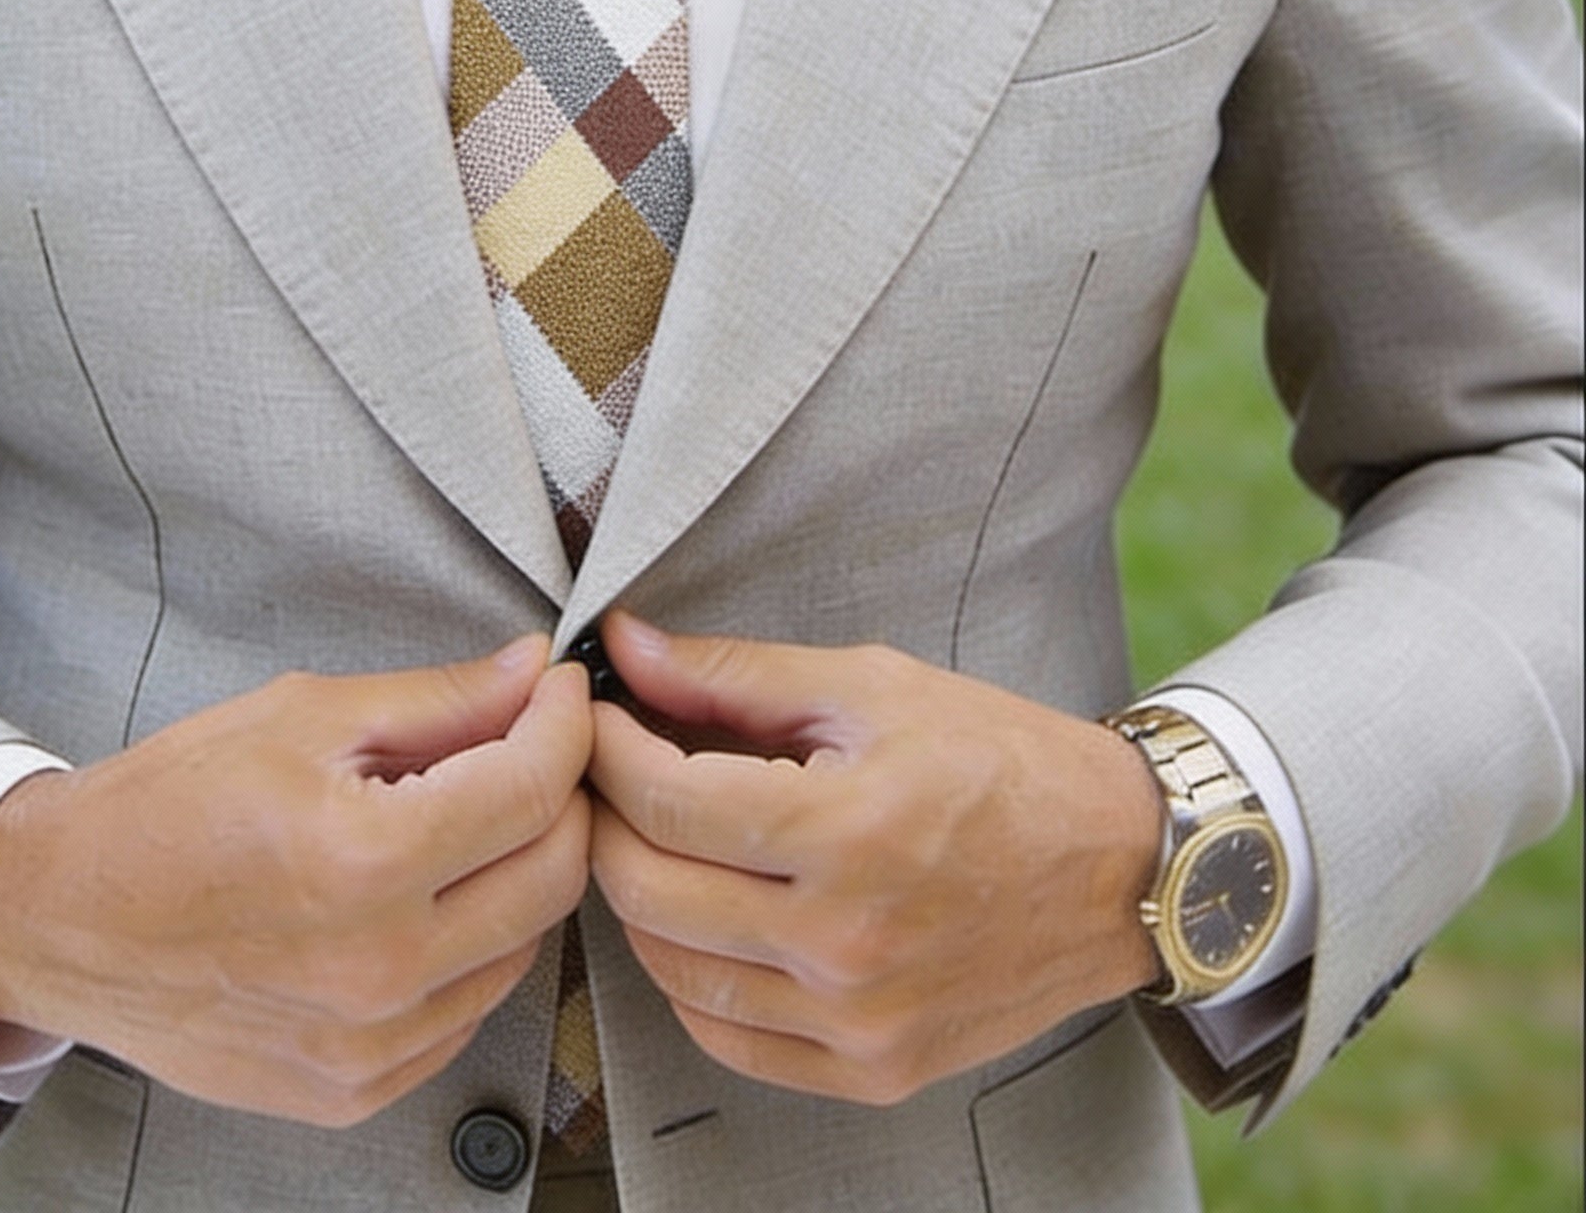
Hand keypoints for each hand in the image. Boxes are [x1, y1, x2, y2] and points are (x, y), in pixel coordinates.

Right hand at [0, 637, 592, 1126]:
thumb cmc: (167, 808)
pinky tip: (425, 897)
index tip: (560, 692)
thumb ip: (438, 699)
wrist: (62, 919)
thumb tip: (530, 673)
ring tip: (465, 819)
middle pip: (554, 874)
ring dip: (520, 871)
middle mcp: (377, 968)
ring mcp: (368, 1044)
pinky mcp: (355, 1089)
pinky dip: (473, 946)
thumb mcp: (302, 715)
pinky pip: (468, 1010)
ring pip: (525, 946)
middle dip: (562, 794)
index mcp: (362, 860)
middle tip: (530, 746)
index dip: (565, 723)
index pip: (533, 788)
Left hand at [587, 612, 1162, 1105]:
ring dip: (638, 897)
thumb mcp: (870, 686)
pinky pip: (727, 1039)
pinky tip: (702, 918)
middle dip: (605, 817)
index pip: (665, 800)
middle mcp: (847, 942)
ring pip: (672, 971)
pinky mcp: (873, 1069)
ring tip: (653, 836)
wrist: (1120, 866)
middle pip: (648, 889)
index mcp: (848, 833)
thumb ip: (734, 673)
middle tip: (608, 770)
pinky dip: (690, 978)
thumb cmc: (1001, 761)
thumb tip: (627, 646)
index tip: (596, 715)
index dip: (607, 747)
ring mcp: (859, 1020)